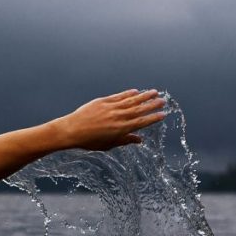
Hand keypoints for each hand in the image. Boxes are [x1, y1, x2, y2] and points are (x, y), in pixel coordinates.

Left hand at [52, 89, 166, 150]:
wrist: (71, 130)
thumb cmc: (89, 141)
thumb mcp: (108, 144)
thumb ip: (125, 140)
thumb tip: (139, 140)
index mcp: (120, 129)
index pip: (141, 122)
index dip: (153, 118)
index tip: (163, 114)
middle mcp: (118, 117)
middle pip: (139, 109)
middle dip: (152, 105)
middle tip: (163, 100)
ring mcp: (111, 108)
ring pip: (131, 100)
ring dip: (144, 96)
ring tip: (154, 92)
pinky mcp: (103, 101)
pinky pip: (119, 96)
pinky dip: (128, 93)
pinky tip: (136, 91)